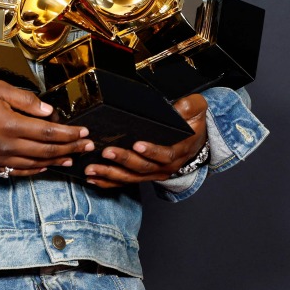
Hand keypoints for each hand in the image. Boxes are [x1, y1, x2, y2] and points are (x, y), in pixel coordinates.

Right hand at [0, 80, 94, 176]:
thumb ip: (26, 100)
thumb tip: (49, 112)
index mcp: (11, 124)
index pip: (49, 132)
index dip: (70, 134)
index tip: (84, 133)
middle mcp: (7, 145)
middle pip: (47, 151)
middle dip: (70, 148)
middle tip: (87, 146)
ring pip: (35, 163)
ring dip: (57, 161)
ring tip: (72, 158)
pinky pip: (18, 171)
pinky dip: (35, 170)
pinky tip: (45, 167)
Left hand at [84, 94, 207, 188]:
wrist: (196, 142)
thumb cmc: (193, 125)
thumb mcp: (197, 110)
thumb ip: (190, 107)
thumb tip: (178, 107)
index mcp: (178, 151)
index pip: (165, 154)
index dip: (152, 151)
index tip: (137, 144)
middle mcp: (165, 166)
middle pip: (143, 167)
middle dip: (124, 160)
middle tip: (106, 152)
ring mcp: (154, 173)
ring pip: (131, 177)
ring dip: (111, 174)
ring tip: (92, 169)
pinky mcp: (144, 176)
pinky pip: (126, 182)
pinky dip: (109, 182)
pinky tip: (93, 179)